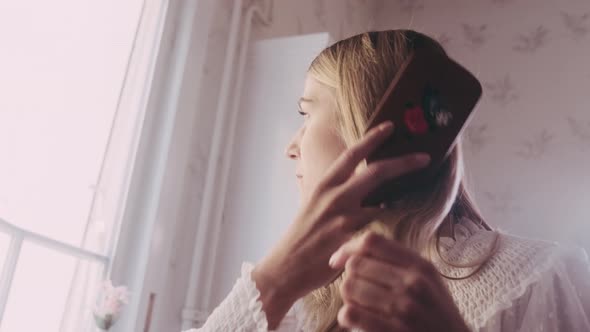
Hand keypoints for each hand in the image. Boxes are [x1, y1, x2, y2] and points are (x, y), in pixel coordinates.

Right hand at [252, 121, 430, 327]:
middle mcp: (333, 196)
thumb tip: (358, 184)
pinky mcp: (349, 240)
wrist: (286, 267)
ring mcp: (342, 218)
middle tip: (425, 157)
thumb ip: (334, 193)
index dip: (372, 138)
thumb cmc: (301, 237)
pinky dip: (386, 231)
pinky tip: (393, 236)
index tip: (390, 126)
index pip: (352, 154)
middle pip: (375, 172)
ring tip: (411, 207)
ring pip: (381, 204)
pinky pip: (377, 231)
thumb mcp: (313, 205)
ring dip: (397, 205)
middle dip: (404, 162)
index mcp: (324, 184)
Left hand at [328, 232, 469, 331]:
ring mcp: (404, 308)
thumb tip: (355, 251)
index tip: (337, 260)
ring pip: (349, 288)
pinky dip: (347, 318)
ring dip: (348, 300)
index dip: (347, 248)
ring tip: (360, 309)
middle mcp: (414, 282)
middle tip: (356, 294)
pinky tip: (356, 323)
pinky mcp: (393, 331)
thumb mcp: (428, 282)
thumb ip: (399, 263)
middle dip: (349, 279)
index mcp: (420, 265)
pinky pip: (350, 314)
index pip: (372, 241)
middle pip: (356, 265)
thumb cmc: (436, 316)